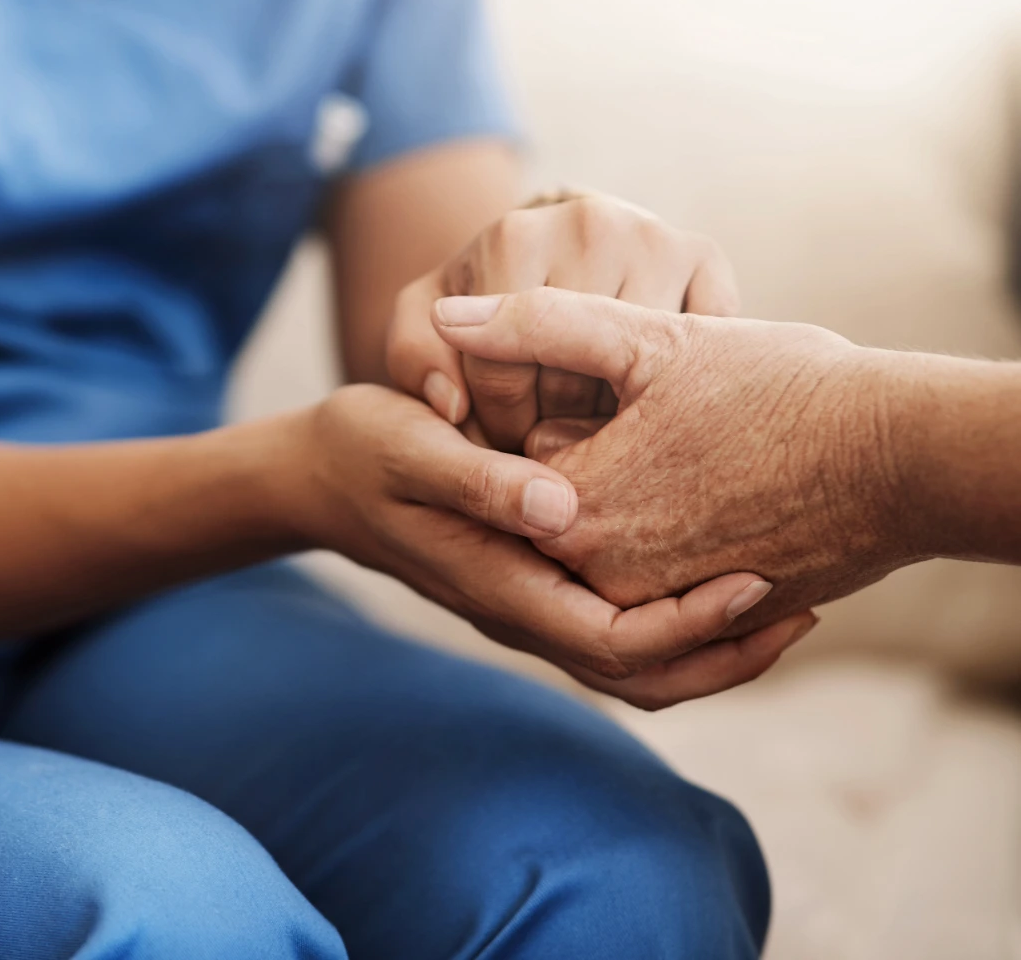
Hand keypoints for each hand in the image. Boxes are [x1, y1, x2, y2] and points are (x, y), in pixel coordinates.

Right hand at [285, 384, 815, 707]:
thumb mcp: (414, 448)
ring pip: (636, 666)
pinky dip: (677, 620)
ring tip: (784, 602)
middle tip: (805, 606)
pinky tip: (715, 572)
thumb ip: (482, 480)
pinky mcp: (535, 586)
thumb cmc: (366, 449)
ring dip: (710, 645)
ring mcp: (527, 606)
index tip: (757, 579)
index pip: (613, 642)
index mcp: (499, 586)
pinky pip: (619, 631)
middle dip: (725, 654)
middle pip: (641, 676)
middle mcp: (520, 613)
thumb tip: (562, 509)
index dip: (690, 624)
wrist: (320, 476)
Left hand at [386, 192, 737, 450]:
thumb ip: (416, 358)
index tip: (499, 442)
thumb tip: (453, 404)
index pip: (503, 372)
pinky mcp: (709, 255)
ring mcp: (658, 236)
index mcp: (514, 236)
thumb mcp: (426, 323)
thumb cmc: (480, 299)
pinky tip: (644, 402)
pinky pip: (698, 355)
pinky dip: (673, 389)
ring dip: (616, 426)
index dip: (497, 426)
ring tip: (591, 435)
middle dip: (554, 431)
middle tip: (548, 448)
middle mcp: (592, 223)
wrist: (555, 242)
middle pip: (576, 379)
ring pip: (642, 379)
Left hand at [432, 288, 912, 633]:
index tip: (609, 390)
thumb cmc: (781, 387)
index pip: (513, 468)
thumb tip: (449, 320)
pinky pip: (668, 590)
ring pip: (612, 551)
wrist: (907, 455)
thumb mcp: (649, 339)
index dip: (551, 415)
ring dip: (633, 501)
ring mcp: (666, 608)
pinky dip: (677, 543)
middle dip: (588, 464)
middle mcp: (610, 578)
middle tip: (662, 423)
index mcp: (577, 511)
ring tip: (694, 451)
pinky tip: (720, 487)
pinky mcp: (718, 621)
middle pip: (558, 515)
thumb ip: (539, 326)